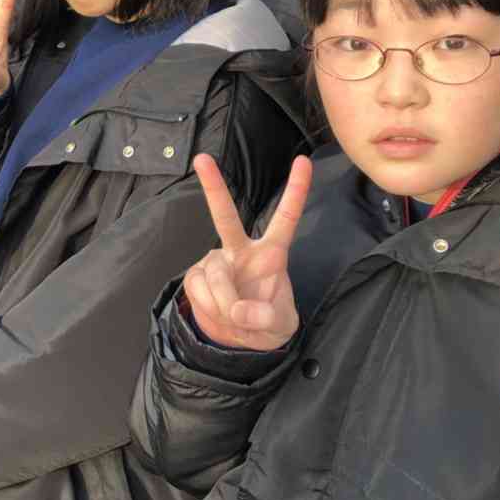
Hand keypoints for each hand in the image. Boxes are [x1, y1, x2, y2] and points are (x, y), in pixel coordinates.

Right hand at [182, 154, 310, 351]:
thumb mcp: (280, 326)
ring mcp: (216, 261)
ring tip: (234, 317)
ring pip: (216, 274)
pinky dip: (210, 307)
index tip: (303, 161)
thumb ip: (266, 317)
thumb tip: (238, 310)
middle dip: (213, 187)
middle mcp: (240, 250)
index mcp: (271, 254)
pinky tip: (218, 313)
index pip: (285, 218)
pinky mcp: (196, 276)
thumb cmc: (266, 322)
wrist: (237, 340)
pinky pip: (199, 289)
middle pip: (225, 216)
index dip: (296, 191)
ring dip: (225, 301)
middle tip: (202, 159)